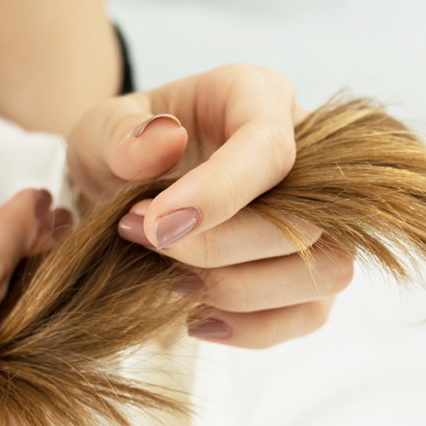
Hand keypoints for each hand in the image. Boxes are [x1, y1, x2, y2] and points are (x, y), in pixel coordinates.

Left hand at [67, 64, 353, 348]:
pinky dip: (253, 327)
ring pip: (325, 271)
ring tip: (172, 283)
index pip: (268, 147)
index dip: (219, 193)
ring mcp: (319, 217)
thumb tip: (163, 140)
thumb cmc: (121, 152)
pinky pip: (309, 313)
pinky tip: (196, 318)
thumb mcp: (99, 132)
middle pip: (303, 220)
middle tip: (144, 243)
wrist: (126, 190)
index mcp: (258, 98)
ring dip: (241, 292)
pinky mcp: (310, 271)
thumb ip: (119, 135)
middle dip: (218, 250)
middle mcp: (307, 155)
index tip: (155, 225)